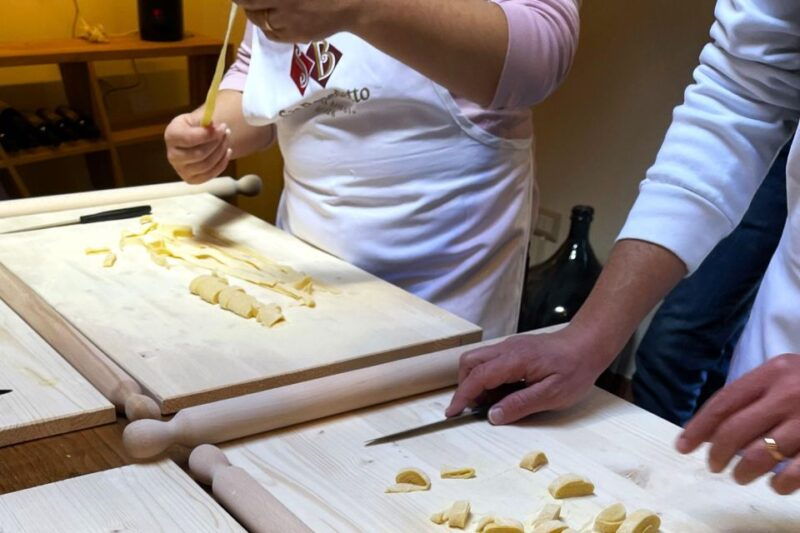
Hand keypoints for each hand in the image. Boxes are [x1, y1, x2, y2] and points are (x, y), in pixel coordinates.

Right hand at [164, 110, 231, 184]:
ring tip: (226, 141)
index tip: (223, 127)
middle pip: (199, 154)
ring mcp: (180, 169)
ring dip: (221, 152)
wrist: (194, 140)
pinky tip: (227, 152)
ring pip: (206, 165)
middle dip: (217, 143)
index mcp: (172, 136)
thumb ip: (205, 121)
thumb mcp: (198, 119)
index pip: (189, 139)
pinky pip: (210, 175)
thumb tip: (213, 125)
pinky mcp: (190, 179)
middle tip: (227, 133)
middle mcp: (172, 155)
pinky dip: (222, 164)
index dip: (208, 134)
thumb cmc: (196, 127)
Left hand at [235, 0, 364, 42]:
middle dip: (244, 1)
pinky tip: (271, 21)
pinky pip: (272, 35)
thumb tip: (261, 1)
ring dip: (255, 14)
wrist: (351, 4)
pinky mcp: (296, 36)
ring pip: (260, 21)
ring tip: (257, 9)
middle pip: (250, 5)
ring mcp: (288, 22)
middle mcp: (283, 4)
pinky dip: (267, 28)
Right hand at [445, 327, 608, 424]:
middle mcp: (506, 349)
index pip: (477, 377)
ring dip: (476, 381)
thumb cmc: (575, 370)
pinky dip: (487, 377)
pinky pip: (491, 360)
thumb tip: (492, 416)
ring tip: (490, 403)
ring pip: (478, 359)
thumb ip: (520, 404)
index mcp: (513, 360)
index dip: (462, 396)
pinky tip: (503, 391)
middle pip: (469, 362)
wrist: (588, 344)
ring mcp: (509, 346)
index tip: (452, 413)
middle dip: (465, 386)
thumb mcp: (552, 395)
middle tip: (474, 408)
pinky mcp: (515, 348)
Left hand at [677, 354, 799, 494]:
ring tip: (740, 475)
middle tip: (713, 465)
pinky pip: (794, 473)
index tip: (683, 446)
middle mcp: (789, 394)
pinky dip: (779, 483)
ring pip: (760, 455)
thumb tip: (712, 428)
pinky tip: (775, 483)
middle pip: (735, 430)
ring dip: (743, 471)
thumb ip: (752, 394)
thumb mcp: (783, 374)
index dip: (698, 428)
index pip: (723, 403)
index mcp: (773, 372)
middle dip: (717, 453)